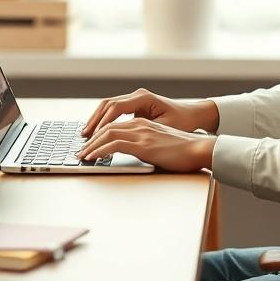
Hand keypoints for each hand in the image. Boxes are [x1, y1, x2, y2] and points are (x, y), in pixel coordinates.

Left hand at [76, 118, 216, 172]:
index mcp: (144, 123)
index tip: (89, 145)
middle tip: (80, 151)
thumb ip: (147, 144)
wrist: (200, 149)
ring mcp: (141, 134)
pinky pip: (114, 146)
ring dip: (91, 146)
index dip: (99, 134)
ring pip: (107, 135)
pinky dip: (99, 151)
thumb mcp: (161, 143)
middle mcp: (140, 124)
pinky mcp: (143, 145)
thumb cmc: (184, 150)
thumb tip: (135, 153)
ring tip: (81, 156)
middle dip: (90, 140)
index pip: (115, 126)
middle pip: (107, 128)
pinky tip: (92, 158)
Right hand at [81, 88, 218, 136]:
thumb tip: (123, 137)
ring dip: (97, 119)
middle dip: (94, 120)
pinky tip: (97, 131)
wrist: (193, 115)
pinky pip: (114, 111)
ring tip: (86, 134)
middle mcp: (137, 95)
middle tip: (84, 136)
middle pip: (108, 105)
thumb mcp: (163, 128)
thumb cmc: (182, 122)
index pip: (115, 108)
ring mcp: (135, 99)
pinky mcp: (135, 105)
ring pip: (109, 106)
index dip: (103, 123)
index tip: (94, 136)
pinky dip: (104, 120)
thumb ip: (143, 130)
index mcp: (143, 98)